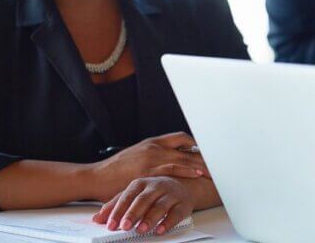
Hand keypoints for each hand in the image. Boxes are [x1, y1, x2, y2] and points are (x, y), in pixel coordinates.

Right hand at [89, 132, 207, 200]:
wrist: (96, 177)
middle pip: (186, 148)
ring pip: (183, 158)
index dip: (196, 144)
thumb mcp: (136, 156)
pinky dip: (187, 171)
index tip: (207, 151)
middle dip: (204, 156)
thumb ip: (153, 156)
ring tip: (213, 171)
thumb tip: (171, 161)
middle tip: (218, 163)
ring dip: (200, 164)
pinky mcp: (148, 171)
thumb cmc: (115, 170)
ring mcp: (151, 159)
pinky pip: (172, 169)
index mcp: (152, 143)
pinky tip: (197, 173)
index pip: (181, 137)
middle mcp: (154, 148)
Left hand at [92, 177, 194, 235]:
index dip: (118, 210)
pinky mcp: (183, 204)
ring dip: (150, 218)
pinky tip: (160, 229)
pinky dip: (168, 222)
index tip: (110, 224)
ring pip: (160, 205)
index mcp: (141, 183)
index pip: (127, 196)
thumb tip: (97, 219)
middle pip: (143, 200)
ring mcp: (170, 194)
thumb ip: (116, 205)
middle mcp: (156, 186)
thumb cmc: (154, 191)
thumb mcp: (134, 195)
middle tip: (124, 226)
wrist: (183, 185)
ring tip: (140, 229)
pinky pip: (176, 213)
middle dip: (133, 214)